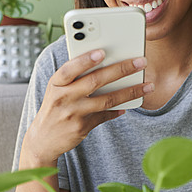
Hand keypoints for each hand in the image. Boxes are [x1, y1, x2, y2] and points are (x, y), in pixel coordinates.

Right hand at [22, 50, 153, 165]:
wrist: (42, 139)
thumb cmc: (54, 107)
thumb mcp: (57, 90)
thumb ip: (75, 78)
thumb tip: (105, 63)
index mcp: (56, 83)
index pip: (70, 69)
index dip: (85, 60)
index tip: (102, 52)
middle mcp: (63, 97)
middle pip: (95, 81)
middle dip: (120, 70)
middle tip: (141, 62)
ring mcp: (73, 113)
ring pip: (106, 100)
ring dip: (130, 92)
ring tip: (148, 86)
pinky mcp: (82, 127)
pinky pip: (105, 116)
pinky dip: (118, 110)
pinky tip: (129, 105)